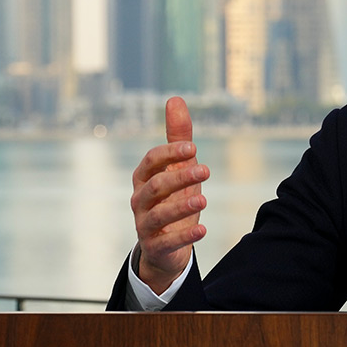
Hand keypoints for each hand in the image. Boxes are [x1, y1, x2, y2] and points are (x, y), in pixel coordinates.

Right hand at [130, 97, 209, 292]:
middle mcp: (140, 201)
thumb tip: (175, 98)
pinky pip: (166, 242)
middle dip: (179, 177)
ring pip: (157, 215)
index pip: (150, 162)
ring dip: (181, 207)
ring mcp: (145, 225)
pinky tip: (203, 230)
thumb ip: (177, 137)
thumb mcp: (178, 168)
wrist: (166, 245)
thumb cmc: (172, 199)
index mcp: (144, 178)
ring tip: (204, 200)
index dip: (169, 154)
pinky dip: (184, 237)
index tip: (193, 148)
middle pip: (155, 187)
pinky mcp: (155, 247)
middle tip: (206, 171)